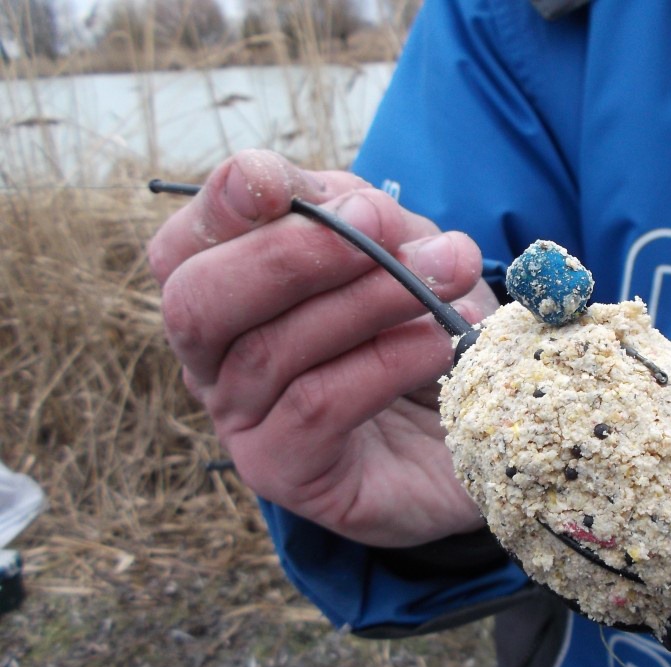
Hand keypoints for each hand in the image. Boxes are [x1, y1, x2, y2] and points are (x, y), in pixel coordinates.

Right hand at [148, 150, 496, 546]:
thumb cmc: (423, 334)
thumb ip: (369, 224)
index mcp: (225, 297)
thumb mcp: (400, 255)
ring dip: (366, 299)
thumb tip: (364, 210)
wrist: (475, 429)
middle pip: (198, 301)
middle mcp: (215, 363)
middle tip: (380, 221)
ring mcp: (245, 424)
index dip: (219, 206)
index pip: (184, 247)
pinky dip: (384, 363)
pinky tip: (438, 344)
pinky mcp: (289, 472)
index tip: (274, 179)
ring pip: (270, 351)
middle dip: (288, 252)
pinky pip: (317, 408)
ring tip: (446, 272)